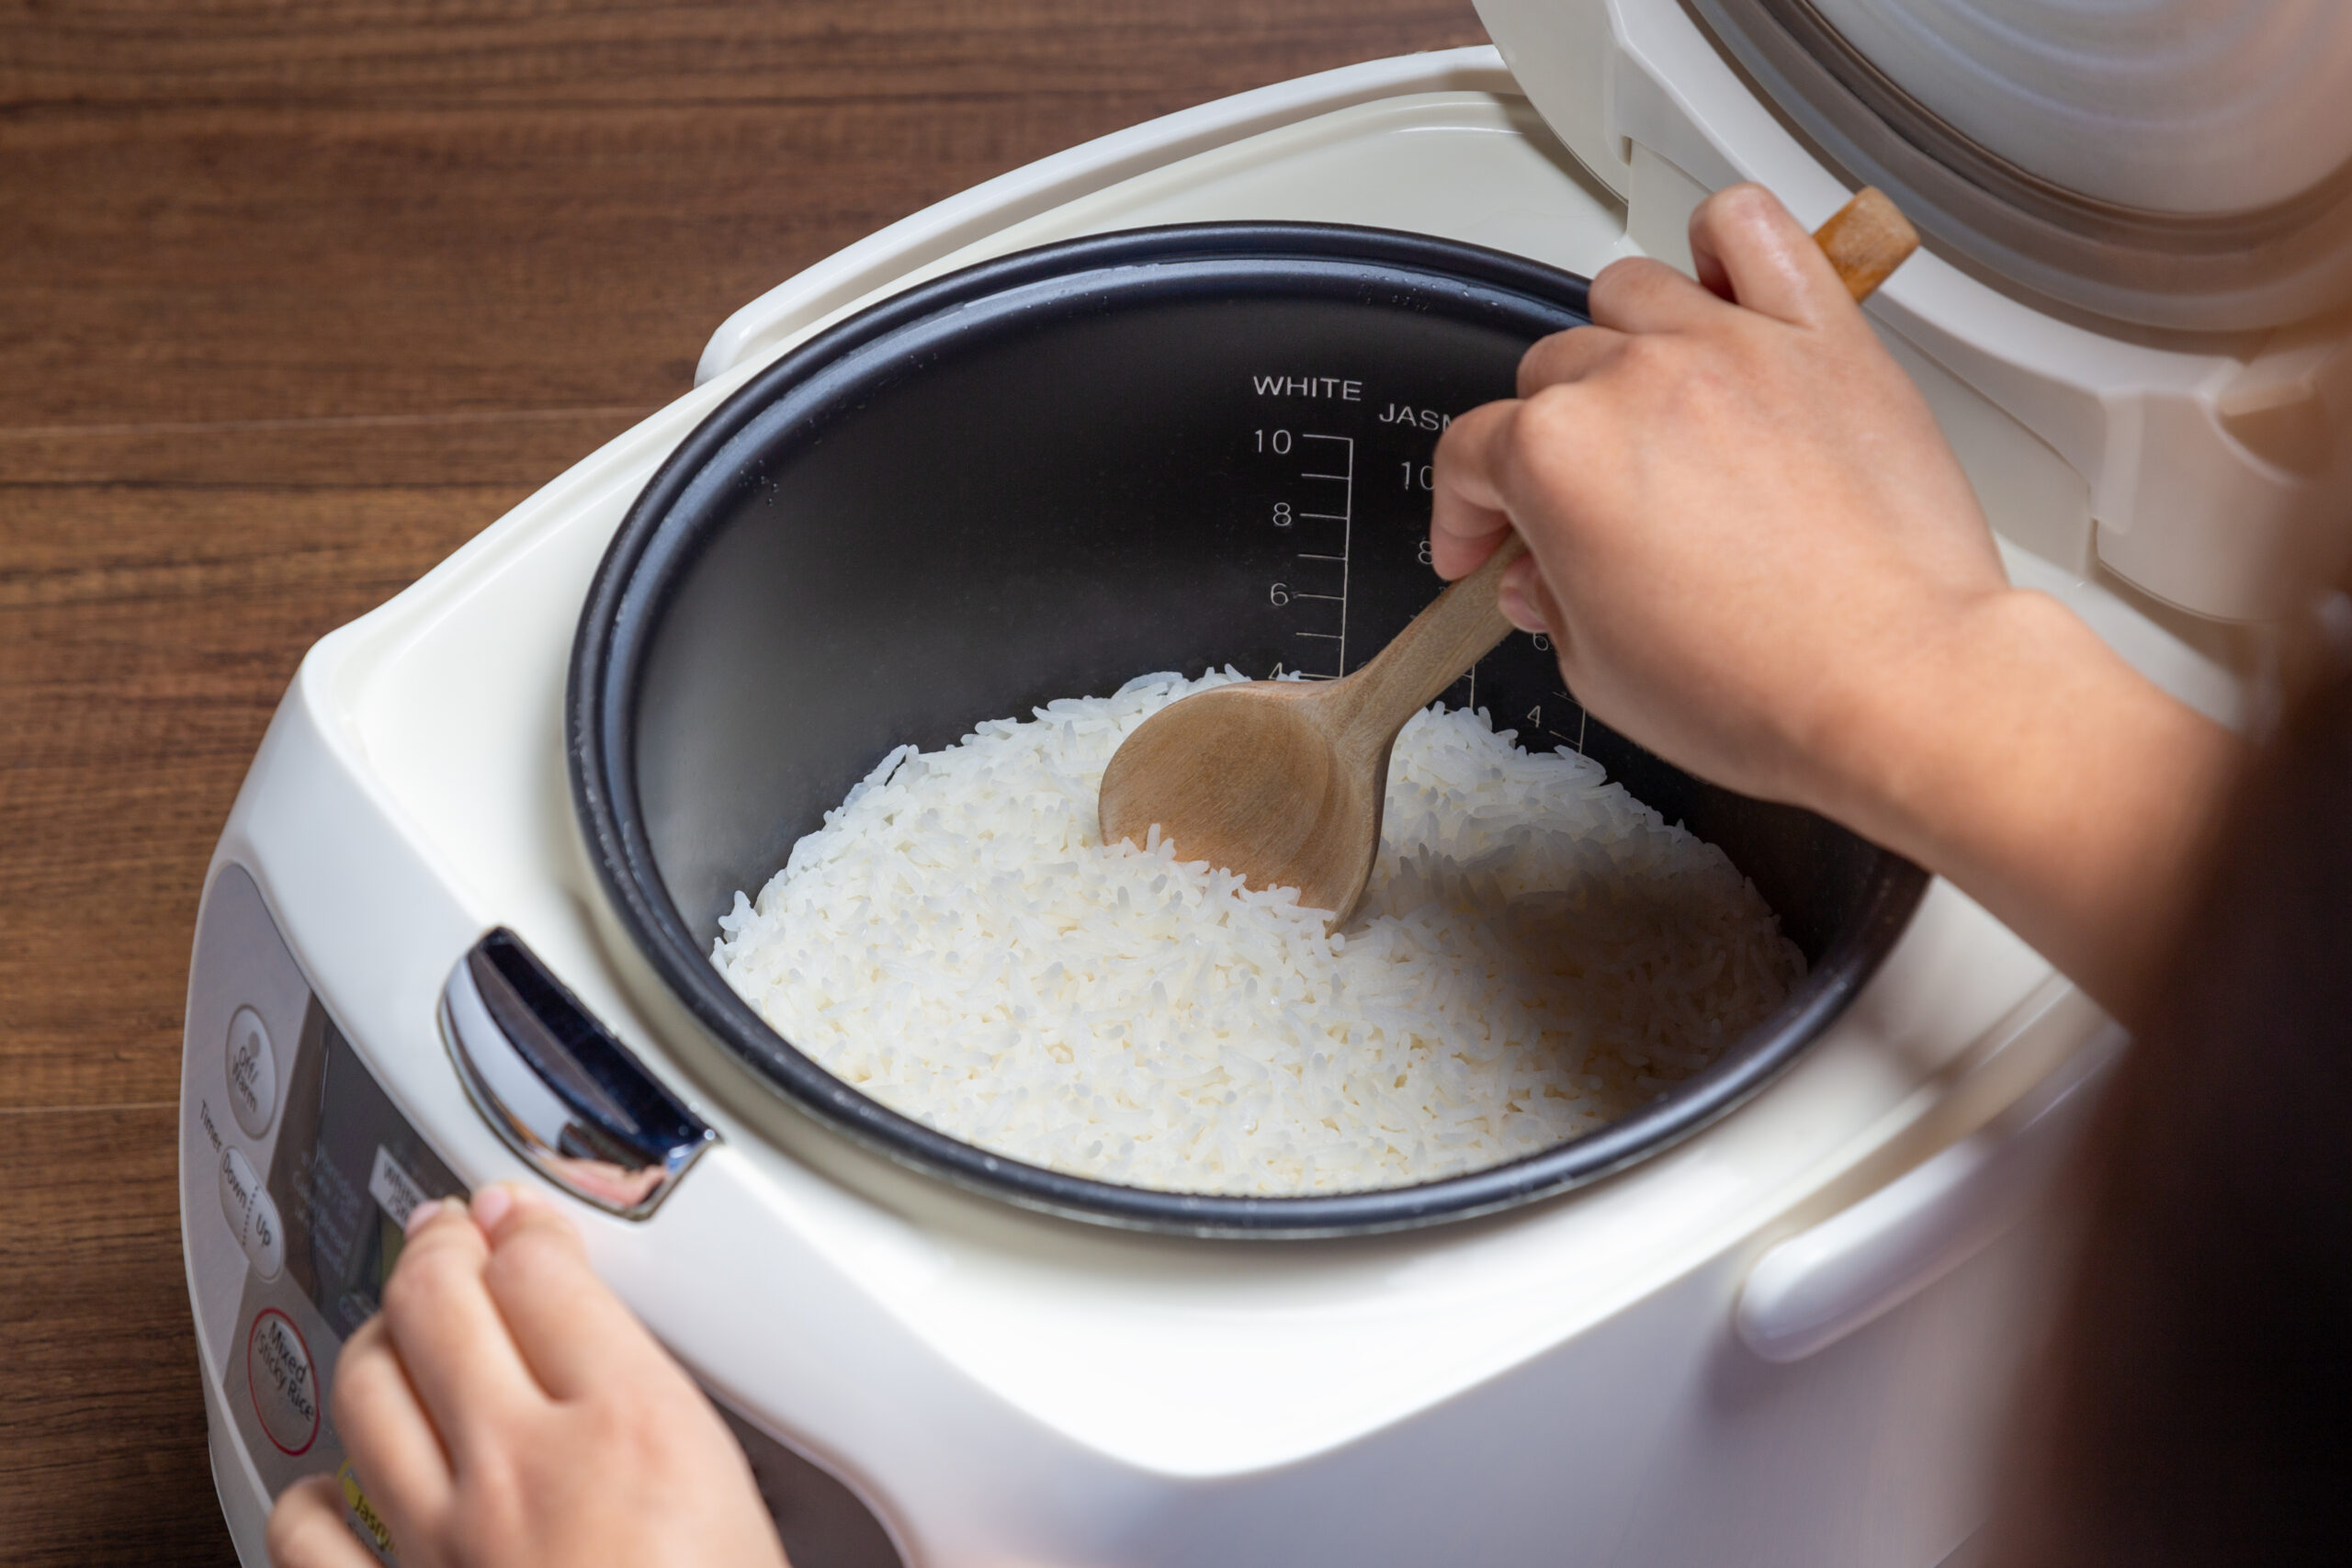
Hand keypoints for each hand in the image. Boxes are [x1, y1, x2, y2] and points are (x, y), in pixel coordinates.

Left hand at [266, 1184, 788, 1567]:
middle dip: (439, 1245)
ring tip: (395, 1324)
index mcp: (637, 1429)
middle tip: (447, 1232)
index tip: (524, 1216)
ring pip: (365, 1384)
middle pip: (443, 1299)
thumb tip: (747, 1454)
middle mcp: (526, 1464)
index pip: (552, 1270)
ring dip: (376, 1336)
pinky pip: (310, 1525)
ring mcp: (441, 1542)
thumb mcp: (765, 1528)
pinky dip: (315, 1486)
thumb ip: (729, 1464)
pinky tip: (338, 1480)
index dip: (529, 1223)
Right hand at [1432, 183, 2004, 813]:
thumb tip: (1545, 573)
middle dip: (1544, 443)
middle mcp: (1632, 380)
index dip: (1463, 511)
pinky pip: (1752, 229)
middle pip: (1549, 371)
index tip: (1481, 543)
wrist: (1895, 686)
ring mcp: (1729, 346)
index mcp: (1555, 457)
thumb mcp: (1601, 673)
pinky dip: (1723, 242)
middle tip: (1577, 509)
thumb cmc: (1762, 687)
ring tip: (1645, 403)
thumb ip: (1552, 602)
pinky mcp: (1820, 337)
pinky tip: (1721, 288)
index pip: (1470, 454)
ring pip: (1630, 292)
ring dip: (1618, 344)